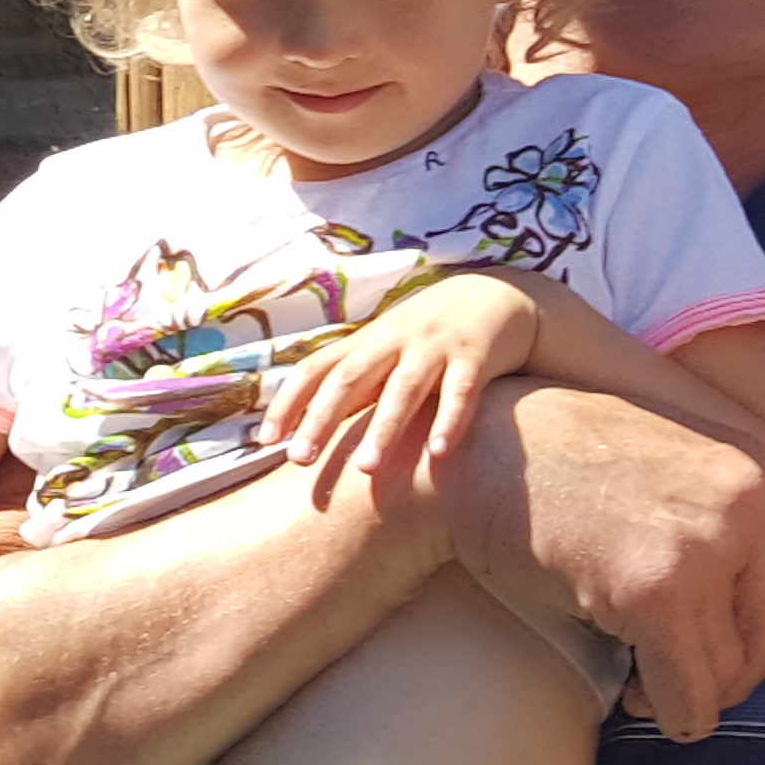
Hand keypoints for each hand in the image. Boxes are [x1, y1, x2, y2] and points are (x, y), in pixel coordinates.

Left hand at [264, 272, 538, 500]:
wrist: (500, 295)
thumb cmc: (428, 334)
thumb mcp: (385, 348)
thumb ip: (352, 381)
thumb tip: (303, 426)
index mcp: (366, 341)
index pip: (315, 369)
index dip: (288, 402)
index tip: (265, 441)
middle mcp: (394, 340)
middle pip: (350, 379)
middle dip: (322, 419)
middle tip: (300, 459)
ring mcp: (435, 347)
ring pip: (404, 388)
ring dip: (383, 428)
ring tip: (366, 469)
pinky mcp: (476, 357)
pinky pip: (462, 392)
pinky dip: (450, 421)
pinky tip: (439, 452)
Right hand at [437, 384, 764, 740]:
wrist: (478, 456)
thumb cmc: (565, 468)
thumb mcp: (677, 467)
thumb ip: (736, 518)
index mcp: (761, 466)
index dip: (762, 634)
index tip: (721, 649)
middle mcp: (750, 499)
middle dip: (736, 671)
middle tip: (688, 682)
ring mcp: (707, 544)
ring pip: (731, 670)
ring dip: (691, 694)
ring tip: (644, 681)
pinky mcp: (658, 591)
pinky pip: (688, 694)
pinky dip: (668, 714)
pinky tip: (630, 696)